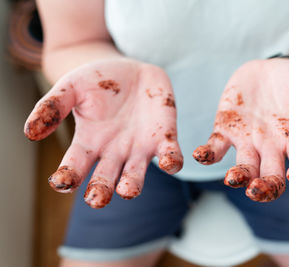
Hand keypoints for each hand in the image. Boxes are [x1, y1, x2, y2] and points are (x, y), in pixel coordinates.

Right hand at [25, 58, 182, 207]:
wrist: (131, 70)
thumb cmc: (98, 81)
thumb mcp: (72, 87)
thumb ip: (53, 106)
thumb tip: (30, 132)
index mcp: (89, 142)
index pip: (76, 165)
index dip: (68, 175)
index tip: (62, 182)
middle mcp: (114, 151)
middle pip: (106, 178)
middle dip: (101, 190)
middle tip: (97, 198)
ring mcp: (139, 148)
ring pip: (136, 175)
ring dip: (133, 185)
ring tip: (127, 190)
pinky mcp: (163, 138)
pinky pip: (169, 156)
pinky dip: (171, 162)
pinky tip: (169, 162)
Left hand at [193, 59, 288, 201]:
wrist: (273, 69)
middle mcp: (272, 147)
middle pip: (270, 176)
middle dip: (266, 188)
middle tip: (258, 189)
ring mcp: (248, 141)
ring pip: (243, 168)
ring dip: (239, 177)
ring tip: (233, 178)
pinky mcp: (226, 130)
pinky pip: (215, 148)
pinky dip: (207, 154)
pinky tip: (200, 155)